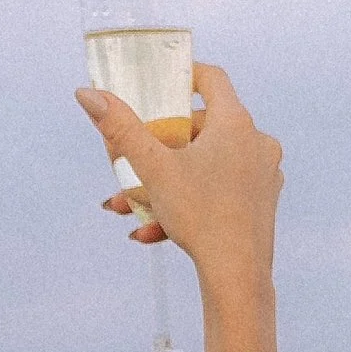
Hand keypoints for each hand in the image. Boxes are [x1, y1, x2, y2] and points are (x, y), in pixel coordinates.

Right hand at [74, 61, 281, 351]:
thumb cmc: (199, 216)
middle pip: (201, 128)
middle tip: (130, 163)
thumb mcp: (152, 169)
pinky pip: (217, 191)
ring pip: (205, 165)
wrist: (237, 275)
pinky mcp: (261, 202)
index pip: (211, 79)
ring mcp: (263, 173)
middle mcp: (256, 142)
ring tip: (129, 208)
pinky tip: (150, 232)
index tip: (159, 85)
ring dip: (164, 183)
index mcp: (236, 124)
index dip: (183, 76)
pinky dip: (186, 203)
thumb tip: (88, 94)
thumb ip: (120, 129)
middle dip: (158, 147)